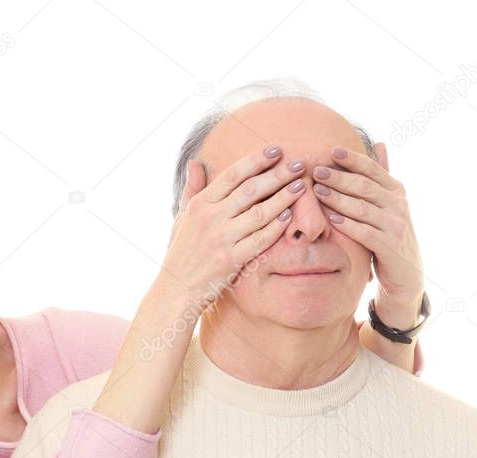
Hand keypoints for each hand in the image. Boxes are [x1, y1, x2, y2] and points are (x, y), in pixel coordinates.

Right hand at [160, 144, 306, 311]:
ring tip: (300, 186)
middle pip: (250, 190)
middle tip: (299, 164)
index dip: (256, 160)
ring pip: (259, 212)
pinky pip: (260, 239)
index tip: (276, 150)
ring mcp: (222, 239)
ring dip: (283, 197)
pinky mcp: (232, 260)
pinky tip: (289, 216)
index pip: (233, 175)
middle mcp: (211, 218)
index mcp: (200, 204)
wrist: (176, 288)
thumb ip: (191, 189)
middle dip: (277, 174)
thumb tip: (195, 162)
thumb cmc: (181, 251)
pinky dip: (275, 227)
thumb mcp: (182, 217)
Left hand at [312, 143, 424, 318]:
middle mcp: (398, 205)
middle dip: (339, 177)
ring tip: (318, 192)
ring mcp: (395, 225)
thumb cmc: (390, 232)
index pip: (372, 169)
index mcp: (396, 190)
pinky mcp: (389, 246)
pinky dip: (349, 225)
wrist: (406, 272)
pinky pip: (365, 233)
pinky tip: (331, 219)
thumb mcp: (389, 202)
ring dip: (339, 199)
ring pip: (363, 208)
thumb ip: (383, 175)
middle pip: (365, 186)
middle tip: (317, 171)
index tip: (330, 151)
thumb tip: (379, 143)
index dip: (352, 159)